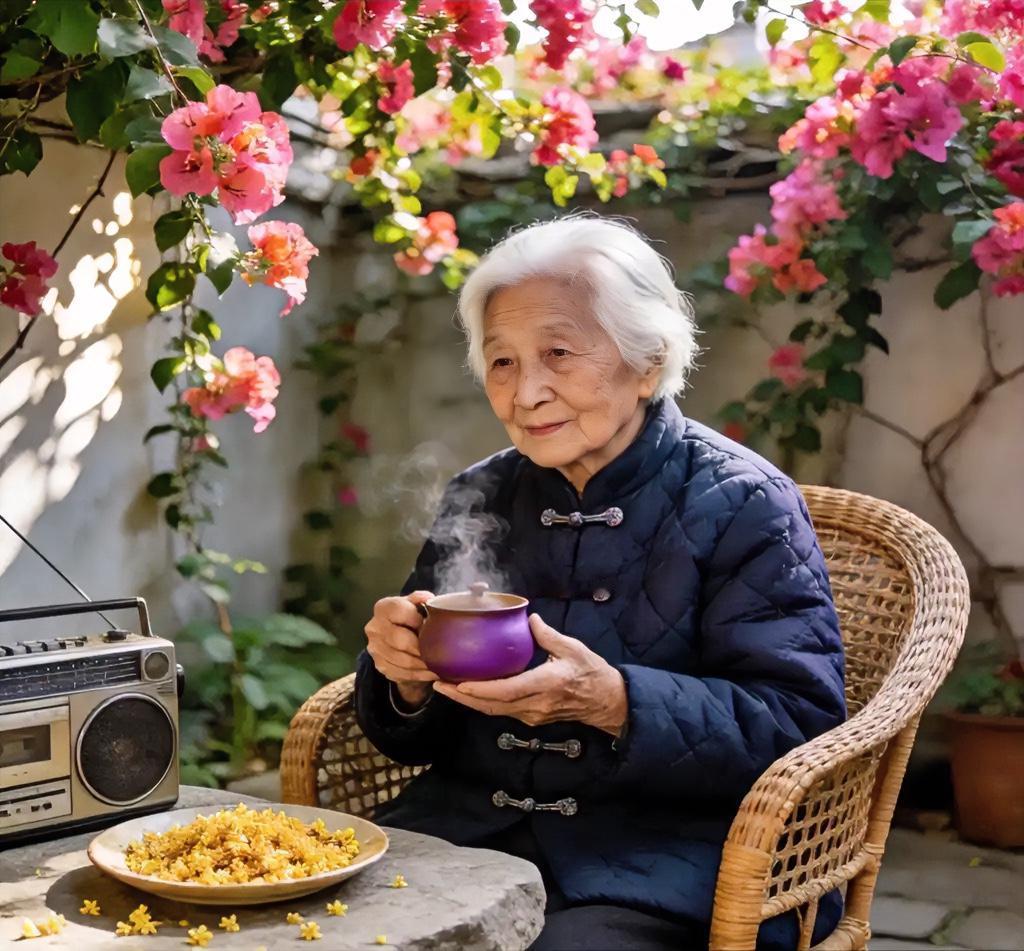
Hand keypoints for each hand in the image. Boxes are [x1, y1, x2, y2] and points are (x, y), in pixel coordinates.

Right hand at [364, 590, 437, 708]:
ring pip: (401, 661)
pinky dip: (419, 674)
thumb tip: (428, 599)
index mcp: (383, 608)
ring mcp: (375, 648)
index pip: (399, 611)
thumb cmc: (411, 617)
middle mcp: (374, 628)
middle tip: (439, 651)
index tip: (432, 625)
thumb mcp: (415, 604)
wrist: (398, 636)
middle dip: (421, 647)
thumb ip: (420, 599)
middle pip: (400, 640)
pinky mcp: (380, 665)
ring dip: (422, 665)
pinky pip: (401, 673)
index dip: (417, 619)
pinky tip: (431, 672)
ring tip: (439, 664)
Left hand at [433, 614, 627, 735]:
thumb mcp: (573, 648)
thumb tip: (529, 618)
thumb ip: (548, 635)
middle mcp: (536, 704)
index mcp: (546, 684)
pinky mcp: (531, 718)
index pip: (508, 691)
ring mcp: (532, 715)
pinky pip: (502, 711)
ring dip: (469, 702)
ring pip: (494, 711)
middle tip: (438, 684)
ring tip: (446, 688)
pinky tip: (469, 692)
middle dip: (463, 698)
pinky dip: (483, 702)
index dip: (481, 690)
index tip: (459, 683)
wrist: (606, 702)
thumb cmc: (591, 672)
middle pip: (493, 706)